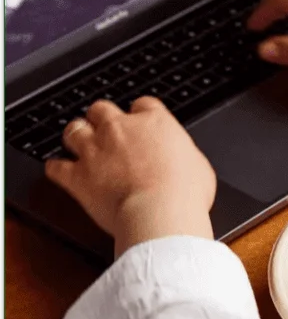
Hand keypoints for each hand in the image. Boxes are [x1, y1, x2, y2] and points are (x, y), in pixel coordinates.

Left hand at [45, 97, 215, 256]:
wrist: (160, 214)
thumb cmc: (186, 194)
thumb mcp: (200, 167)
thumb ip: (183, 155)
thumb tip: (182, 160)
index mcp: (155, 122)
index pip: (143, 105)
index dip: (141, 114)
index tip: (143, 124)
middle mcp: (121, 129)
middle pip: (101, 109)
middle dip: (102, 119)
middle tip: (108, 132)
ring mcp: (95, 150)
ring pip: (74, 129)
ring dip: (77, 136)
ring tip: (81, 145)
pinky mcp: (77, 176)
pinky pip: (55, 166)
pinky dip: (57, 169)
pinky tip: (61, 172)